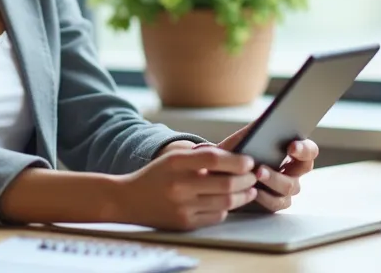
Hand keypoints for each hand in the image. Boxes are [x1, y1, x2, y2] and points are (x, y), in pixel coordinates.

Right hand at [113, 146, 257, 230]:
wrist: (127, 200)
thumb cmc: (155, 176)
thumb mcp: (172, 159)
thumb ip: (199, 156)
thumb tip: (235, 157)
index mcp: (175, 163)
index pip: (214, 158)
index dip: (236, 160)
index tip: (249, 161)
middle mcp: (178, 185)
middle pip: (226, 183)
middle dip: (247, 180)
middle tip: (254, 176)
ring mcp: (182, 207)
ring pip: (226, 202)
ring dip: (243, 196)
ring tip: (249, 190)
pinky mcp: (184, 223)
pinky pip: (216, 217)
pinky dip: (226, 209)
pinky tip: (229, 203)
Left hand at [216, 124, 318, 212]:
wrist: (219, 171)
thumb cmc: (236, 151)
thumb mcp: (245, 137)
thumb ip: (259, 127)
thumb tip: (271, 117)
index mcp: (292, 151)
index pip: (309, 150)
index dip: (305, 149)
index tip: (291, 147)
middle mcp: (293, 170)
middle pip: (304, 169)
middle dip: (287, 164)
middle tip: (264, 165)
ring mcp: (286, 188)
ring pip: (290, 187)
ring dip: (274, 180)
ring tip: (257, 174)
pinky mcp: (275, 202)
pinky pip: (277, 203)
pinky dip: (265, 197)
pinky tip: (254, 191)